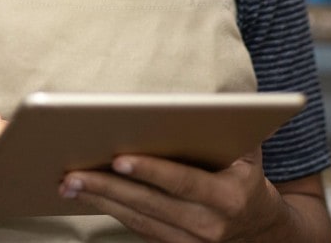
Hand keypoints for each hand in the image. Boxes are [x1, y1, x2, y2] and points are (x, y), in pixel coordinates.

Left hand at [58, 147, 285, 241]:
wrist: (261, 228)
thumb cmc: (246, 177)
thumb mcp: (247, 152)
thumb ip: (227, 129)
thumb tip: (200, 101)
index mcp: (229, 197)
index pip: (183, 182)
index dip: (151, 171)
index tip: (119, 158)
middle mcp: (210, 225)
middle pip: (150, 204)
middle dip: (109, 187)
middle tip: (74, 173)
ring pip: (138, 220)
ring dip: (101, 201)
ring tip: (69, 183)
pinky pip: (138, 229)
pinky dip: (112, 211)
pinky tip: (89, 195)